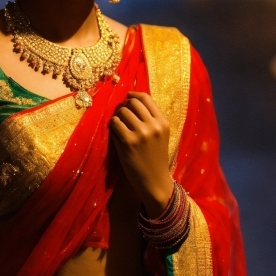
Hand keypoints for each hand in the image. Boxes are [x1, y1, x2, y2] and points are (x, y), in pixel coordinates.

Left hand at [109, 91, 173, 217]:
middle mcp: (154, 125)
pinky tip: (116, 135)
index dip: (133, 95)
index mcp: (163, 122)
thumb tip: (130, 100)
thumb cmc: (155, 158)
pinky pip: (114, 123)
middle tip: (121, 116)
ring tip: (120, 128)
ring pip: (121, 112)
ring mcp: (141, 133)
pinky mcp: (128, 142)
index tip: (127, 97)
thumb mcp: (160, 136)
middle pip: (132, 102)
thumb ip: (150, 119)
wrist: (154, 181)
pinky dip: (113, 127)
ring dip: (117, 117)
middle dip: (124, 106)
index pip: (146, 98)